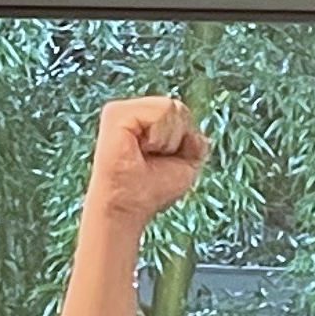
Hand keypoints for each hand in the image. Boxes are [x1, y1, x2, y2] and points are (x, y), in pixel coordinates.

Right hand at [82, 97, 207, 228]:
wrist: (126, 207)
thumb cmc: (150, 191)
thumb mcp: (186, 167)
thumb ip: (196, 145)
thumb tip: (199, 135)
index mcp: (145, 121)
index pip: (181, 113)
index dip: (182, 140)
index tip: (160, 160)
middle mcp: (132, 111)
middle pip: (179, 107)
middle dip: (176, 139)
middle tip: (152, 158)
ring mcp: (122, 109)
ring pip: (171, 108)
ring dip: (167, 140)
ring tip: (144, 154)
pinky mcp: (115, 112)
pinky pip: (160, 113)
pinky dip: (158, 137)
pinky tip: (140, 148)